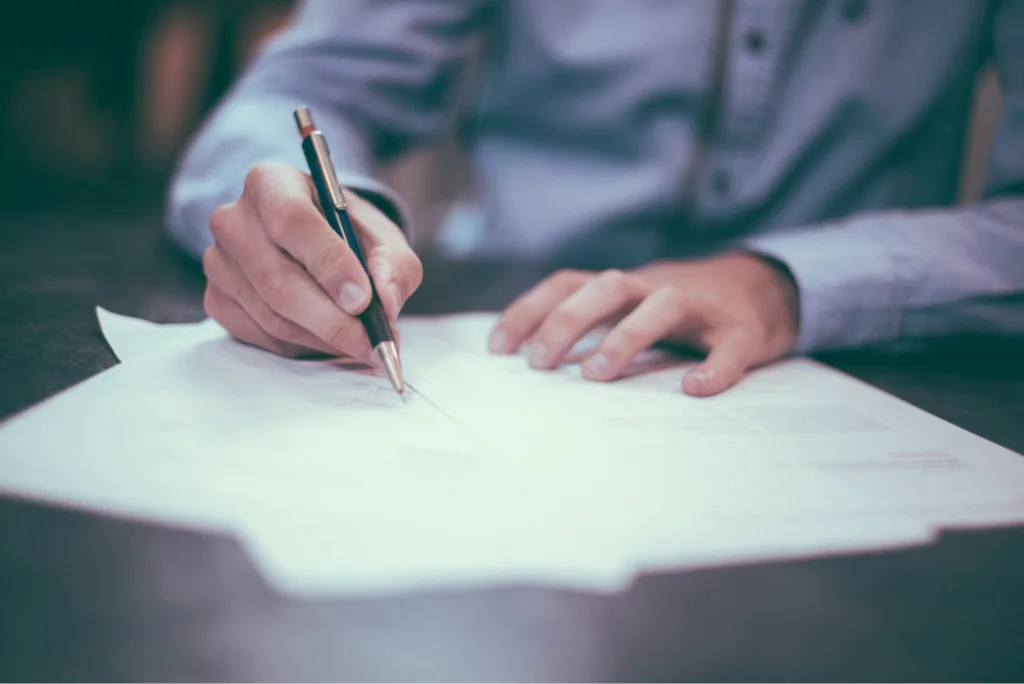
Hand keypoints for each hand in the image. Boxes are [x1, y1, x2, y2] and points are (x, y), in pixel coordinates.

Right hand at [202, 162, 421, 359]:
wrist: (317, 246)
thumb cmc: (349, 236)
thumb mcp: (383, 239)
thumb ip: (393, 266)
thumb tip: (386, 303)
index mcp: (271, 183)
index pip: (292, 220)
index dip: (328, 263)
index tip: (362, 300)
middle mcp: (234, 219)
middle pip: (277, 278)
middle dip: (331, 319)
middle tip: (371, 342)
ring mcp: (218, 262)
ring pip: (272, 314)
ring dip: (323, 337)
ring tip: (360, 343)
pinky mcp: (217, 299)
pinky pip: (261, 335)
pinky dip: (302, 346)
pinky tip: (328, 339)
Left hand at [489, 253, 799, 395]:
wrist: (765, 288)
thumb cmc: (681, 310)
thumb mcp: (632, 308)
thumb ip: (592, 326)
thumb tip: (532, 363)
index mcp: (624, 287)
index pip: (568, 284)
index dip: (530, 310)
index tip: (498, 348)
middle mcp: (656, 288)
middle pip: (607, 288)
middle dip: (567, 321)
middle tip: (538, 363)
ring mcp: (701, 307)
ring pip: (662, 306)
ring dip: (626, 336)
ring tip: (596, 374)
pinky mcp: (742, 330)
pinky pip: (729, 346)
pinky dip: (715, 367)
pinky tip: (696, 389)